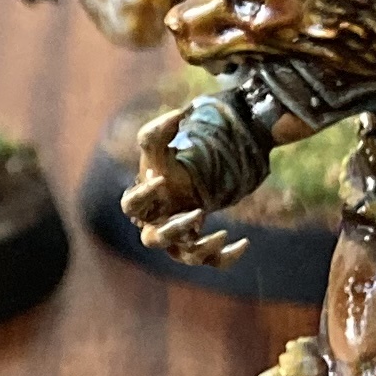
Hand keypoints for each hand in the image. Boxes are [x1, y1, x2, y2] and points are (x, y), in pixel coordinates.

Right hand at [118, 123, 244, 268]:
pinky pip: (212, 262)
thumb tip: (178, 113)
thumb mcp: (159, 149)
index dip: (143, 196)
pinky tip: (244, 242)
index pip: (130, 207)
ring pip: (185, 256)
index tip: (160, 178)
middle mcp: (156, 229)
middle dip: (173, 229)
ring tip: (221, 233)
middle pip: (153, 240)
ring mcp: (178, 243)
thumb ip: (159, 130)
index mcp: (142, 206)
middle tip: (197, 212)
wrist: (187, 185)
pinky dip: (227, 256)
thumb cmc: (166, 170)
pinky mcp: (200, 250)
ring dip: (202, 248)